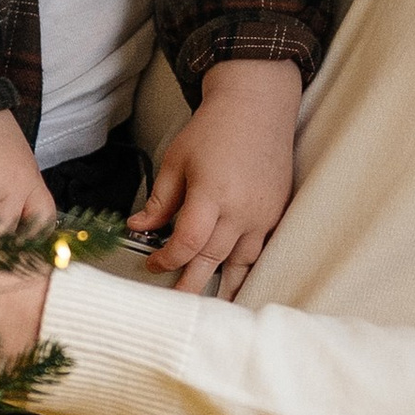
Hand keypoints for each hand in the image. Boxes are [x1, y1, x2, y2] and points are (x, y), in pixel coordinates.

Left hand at [132, 59, 302, 297]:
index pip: (187, 242)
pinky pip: (260, 249)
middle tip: (176, 304)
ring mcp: (263, 213)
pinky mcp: (276, 212)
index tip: (153, 263)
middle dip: (192, 284)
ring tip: (212, 308)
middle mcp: (241, 209)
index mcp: (212, 194)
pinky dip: (247, 267)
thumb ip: (160, 199)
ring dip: (225, 285)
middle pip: (213, 259)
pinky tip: (237, 281)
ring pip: (241, 262)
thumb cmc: (213, 130)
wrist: (257, 107)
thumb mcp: (176, 160)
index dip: (167, 259)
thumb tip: (138, 227)